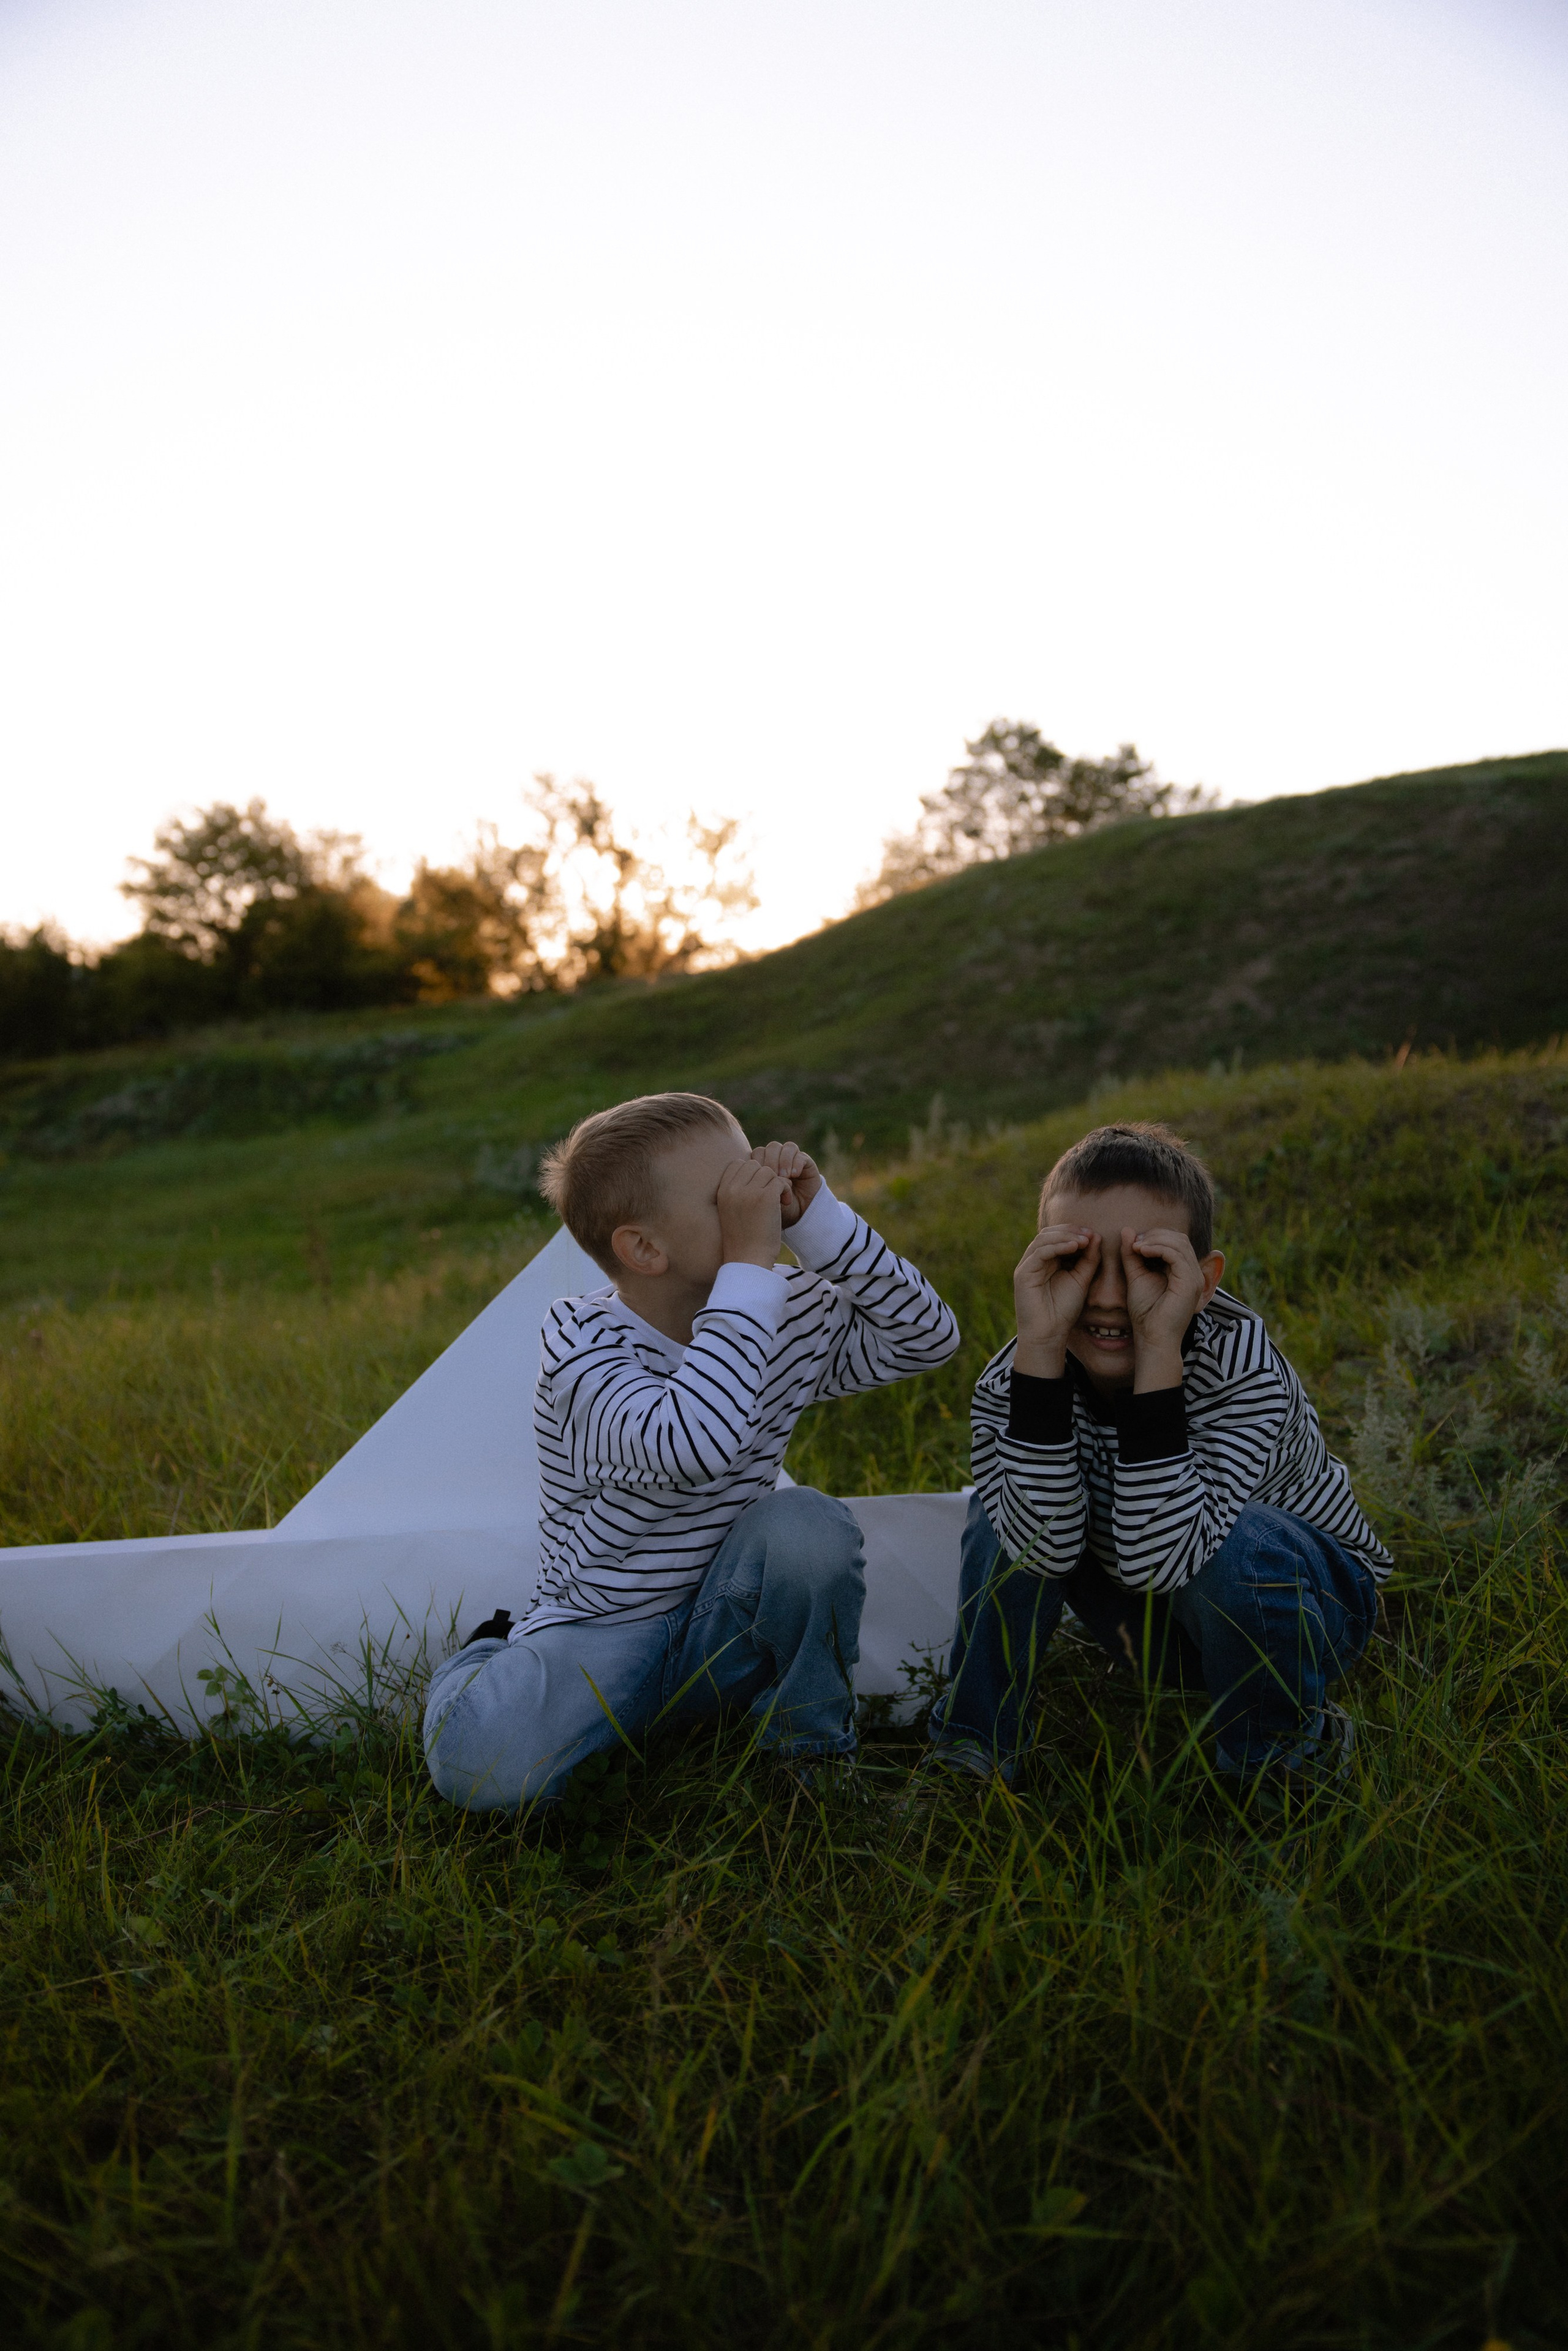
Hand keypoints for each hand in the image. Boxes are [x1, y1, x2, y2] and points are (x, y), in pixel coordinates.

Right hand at [717, 1157, 786, 1267]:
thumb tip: (755, 1170)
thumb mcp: (731, 1211)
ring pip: (769, 1171)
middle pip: (754, 1165)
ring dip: (777, 1183)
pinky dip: (786, 1190)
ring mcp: (749, 1192)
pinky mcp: (766, 1197)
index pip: (737, 1163)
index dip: (751, 1172)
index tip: (757, 1188)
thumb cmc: (742, 1238)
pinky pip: (780, 1181)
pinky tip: (785, 1203)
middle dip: (765, 1177)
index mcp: (722, 1191)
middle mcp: (733, 1188)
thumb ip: (737, 1191)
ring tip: (779, 1201)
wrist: (749, 1260)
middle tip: (771, 1194)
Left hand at [750, 1140, 821, 1228]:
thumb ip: (751, 1190)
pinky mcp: (806, 1163)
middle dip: (770, 1161)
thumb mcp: (761, 1202)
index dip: (757, 1163)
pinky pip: (800, 1155)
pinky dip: (796, 1163)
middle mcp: (777, 1160)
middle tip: (773, 1176)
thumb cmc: (776, 1211)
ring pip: (785, 1147)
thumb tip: (739, 1180)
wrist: (800, 1215)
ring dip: (783, 1160)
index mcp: (763, 1167)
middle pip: (770, 1148)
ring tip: (785, 1176)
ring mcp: (792, 1160)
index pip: (756, 1154)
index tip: (758, 1180)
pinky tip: (794, 1175)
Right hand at [1013, 1225, 1099, 1376]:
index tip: (1094, 1235)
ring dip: (1065, 1236)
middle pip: (1050, 1233)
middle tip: (1089, 1234)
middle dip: (1071, 1231)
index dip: (1075, 1232)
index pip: (1058, 1236)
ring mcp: (1027, 1265)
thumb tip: (1096, 1235)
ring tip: (1083, 1240)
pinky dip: (1057, 1246)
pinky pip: (1040, 1252)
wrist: (1049, 1334)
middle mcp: (1035, 1260)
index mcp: (1048, 1261)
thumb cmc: (1064, 1310)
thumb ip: (1089, 1259)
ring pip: (1043, 1239)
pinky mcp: (1023, 1273)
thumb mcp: (1081, 1279)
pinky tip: (1073, 1247)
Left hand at [1121, 1227, 1206, 1390]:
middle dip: (1155, 1234)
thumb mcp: (1136, 1276)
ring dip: (1154, 1239)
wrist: (1152, 1338)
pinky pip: (1177, 1255)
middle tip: (1133, 1241)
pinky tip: (1141, 1251)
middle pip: (1179, 1238)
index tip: (1132, 1241)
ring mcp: (1194, 1278)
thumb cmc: (1145, 1313)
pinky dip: (1158, 1248)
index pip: (1176, 1241)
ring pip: (1179, 1243)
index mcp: (1184, 1271)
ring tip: (1135, 1246)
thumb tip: (1127, 1229)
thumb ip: (1132, 1254)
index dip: (1155, 1235)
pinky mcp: (1190, 1283)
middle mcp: (1194, 1273)